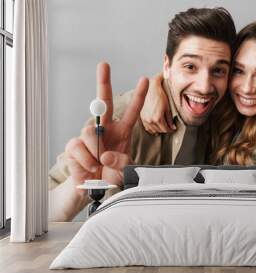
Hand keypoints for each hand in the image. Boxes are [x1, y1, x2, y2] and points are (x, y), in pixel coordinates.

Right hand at [65, 62, 148, 196]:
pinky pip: (78, 148)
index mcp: (122, 132)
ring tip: (98, 166)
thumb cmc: (112, 175)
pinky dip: (85, 161)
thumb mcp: (124, 171)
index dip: (139, 96)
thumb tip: (104, 155)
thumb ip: (121, 163)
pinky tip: (88, 169)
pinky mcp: (74, 146)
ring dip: (95, 150)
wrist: (94, 189)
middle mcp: (105, 130)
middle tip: (104, 65)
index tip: (144, 79)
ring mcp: (88, 137)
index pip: (132, 112)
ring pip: (90, 131)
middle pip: (103, 103)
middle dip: (103, 82)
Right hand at [140, 73, 175, 134]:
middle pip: (160, 130)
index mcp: (158, 118)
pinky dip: (152, 128)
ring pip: (153, 130)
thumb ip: (169, 119)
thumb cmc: (159, 95)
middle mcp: (150, 120)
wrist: (150, 88)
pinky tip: (155, 125)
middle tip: (169, 127)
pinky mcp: (141, 117)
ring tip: (162, 126)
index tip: (173, 128)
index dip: (170, 129)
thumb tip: (172, 127)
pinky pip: (147, 127)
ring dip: (158, 129)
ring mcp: (145, 119)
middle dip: (165, 129)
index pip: (166, 129)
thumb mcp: (167, 107)